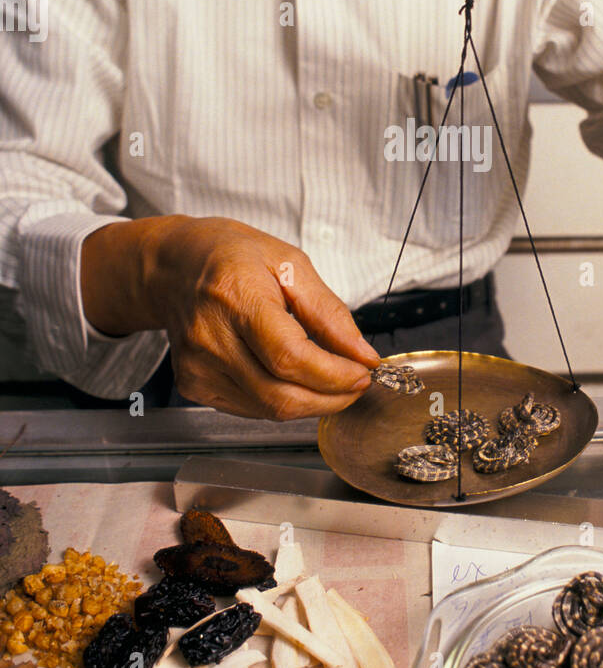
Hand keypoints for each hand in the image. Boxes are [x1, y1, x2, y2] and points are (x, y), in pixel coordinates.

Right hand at [143, 216, 380, 419]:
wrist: (174, 267)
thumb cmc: (231, 257)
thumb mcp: (290, 264)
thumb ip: (328, 312)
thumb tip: (361, 353)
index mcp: (235, 297)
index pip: (290, 357)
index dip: (334, 375)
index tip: (363, 371)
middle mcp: (210, 339)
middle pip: (280, 396)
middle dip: (331, 398)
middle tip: (355, 383)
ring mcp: (197, 367)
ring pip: (269, 410)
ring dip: (311, 402)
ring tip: (329, 378)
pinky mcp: (193, 385)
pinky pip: (251, 409)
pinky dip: (283, 400)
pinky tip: (292, 377)